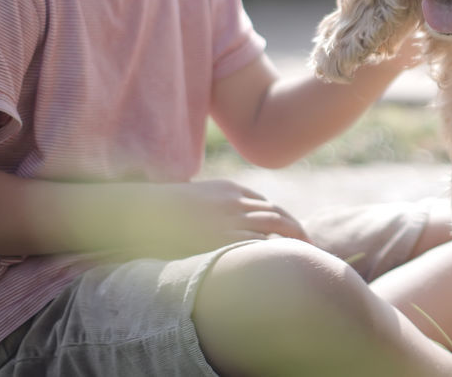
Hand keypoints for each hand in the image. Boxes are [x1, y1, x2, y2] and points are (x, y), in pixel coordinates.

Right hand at [113, 179, 308, 258]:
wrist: (141, 212)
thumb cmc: (158, 210)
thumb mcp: (190, 199)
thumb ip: (208, 206)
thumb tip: (207, 222)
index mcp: (228, 189)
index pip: (264, 203)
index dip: (280, 218)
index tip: (290, 230)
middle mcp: (236, 201)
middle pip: (277, 213)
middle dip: (295, 228)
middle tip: (310, 243)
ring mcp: (231, 218)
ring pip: (275, 224)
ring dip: (294, 238)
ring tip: (306, 253)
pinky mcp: (224, 238)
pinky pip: (259, 243)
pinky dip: (275, 250)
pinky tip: (283, 261)